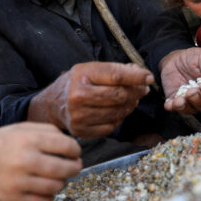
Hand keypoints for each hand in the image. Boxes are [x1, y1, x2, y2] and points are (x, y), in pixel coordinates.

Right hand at [0, 122, 81, 200]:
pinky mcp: (14, 199)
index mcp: (29, 140)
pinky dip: (49, 197)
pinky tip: (44, 190)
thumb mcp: (20, 128)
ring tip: (55, 177)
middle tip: (73, 166)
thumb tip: (71, 143)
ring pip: (57, 187)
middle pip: (67, 169)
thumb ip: (47, 131)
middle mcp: (26, 160)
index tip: (74, 152)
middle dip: (74, 167)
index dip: (75, 150)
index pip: (68, 146)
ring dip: (61, 182)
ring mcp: (20, 182)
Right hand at [32, 62, 153, 138]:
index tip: (149, 77)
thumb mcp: (89, 69)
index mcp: (82, 75)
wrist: (52, 105)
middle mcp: (78, 96)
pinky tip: (119, 111)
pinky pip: (111, 126)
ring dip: (130, 105)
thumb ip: (114, 70)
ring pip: (118, 112)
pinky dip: (120, 118)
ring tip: (133, 99)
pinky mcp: (82, 131)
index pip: (116, 75)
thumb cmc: (76, 83)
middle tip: (143, 89)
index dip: (137, 77)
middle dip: (137, 92)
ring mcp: (80, 116)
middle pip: (119, 95)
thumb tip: (141, 73)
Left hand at [160, 48, 200, 113]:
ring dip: (186, 106)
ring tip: (180, 100)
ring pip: (192, 109)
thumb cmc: (193, 58)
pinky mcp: (177, 102)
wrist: (175, 60)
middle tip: (191, 92)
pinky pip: (175, 109)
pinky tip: (170, 104)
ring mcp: (191, 101)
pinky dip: (173, 107)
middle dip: (199, 100)